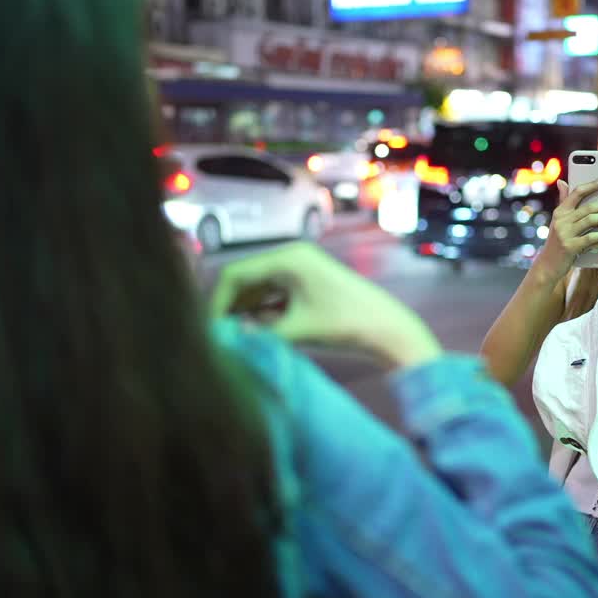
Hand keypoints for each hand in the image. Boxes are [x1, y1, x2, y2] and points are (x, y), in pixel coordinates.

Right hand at [209, 242, 441, 369]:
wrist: (388, 329)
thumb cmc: (344, 325)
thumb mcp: (296, 331)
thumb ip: (257, 333)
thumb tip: (226, 340)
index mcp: (287, 258)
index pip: (235, 275)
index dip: (217, 302)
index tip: (209, 330)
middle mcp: (291, 257)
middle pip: (245, 279)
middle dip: (229, 306)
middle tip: (217, 336)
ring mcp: (301, 269)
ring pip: (258, 287)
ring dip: (244, 310)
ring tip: (232, 337)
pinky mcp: (308, 283)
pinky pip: (274, 294)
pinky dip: (262, 311)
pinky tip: (255, 332)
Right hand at [534, 179, 597, 281]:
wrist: (547, 266)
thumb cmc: (556, 243)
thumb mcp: (558, 222)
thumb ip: (563, 202)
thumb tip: (562, 181)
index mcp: (560, 212)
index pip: (577, 192)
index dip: (593, 184)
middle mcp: (561, 220)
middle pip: (589, 206)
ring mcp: (565, 233)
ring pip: (591, 220)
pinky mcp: (570, 247)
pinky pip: (590, 238)